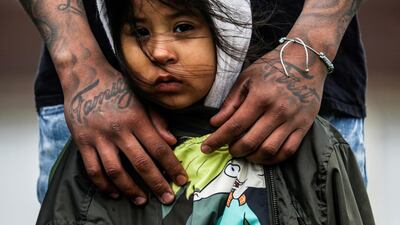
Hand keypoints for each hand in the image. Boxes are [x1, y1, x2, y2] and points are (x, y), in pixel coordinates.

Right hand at [63, 64, 186, 204]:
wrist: (85, 76)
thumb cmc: (118, 87)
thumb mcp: (141, 98)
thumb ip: (157, 120)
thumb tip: (172, 141)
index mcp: (137, 118)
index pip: (159, 148)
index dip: (172, 167)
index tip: (182, 180)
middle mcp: (119, 130)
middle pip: (141, 163)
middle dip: (157, 184)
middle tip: (167, 198)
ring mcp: (99, 137)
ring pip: (117, 171)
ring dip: (131, 189)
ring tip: (142, 200)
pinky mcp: (82, 142)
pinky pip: (93, 169)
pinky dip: (103, 184)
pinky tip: (114, 192)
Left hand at [202, 46, 326, 163]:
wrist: (306, 60)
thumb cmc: (272, 67)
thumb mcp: (246, 78)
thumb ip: (230, 103)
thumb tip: (215, 124)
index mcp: (260, 97)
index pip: (234, 125)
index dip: (218, 140)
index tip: (207, 148)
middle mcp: (277, 110)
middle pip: (250, 141)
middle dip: (234, 150)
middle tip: (228, 148)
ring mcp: (292, 120)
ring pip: (268, 150)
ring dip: (252, 157)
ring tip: (244, 152)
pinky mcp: (304, 126)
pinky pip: (288, 151)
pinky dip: (273, 158)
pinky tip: (262, 154)